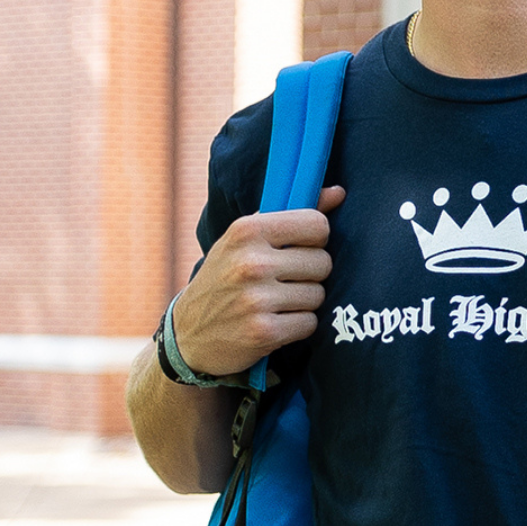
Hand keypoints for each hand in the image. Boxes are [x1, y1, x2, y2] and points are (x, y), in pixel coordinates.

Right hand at [171, 186, 344, 377]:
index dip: (315, 239)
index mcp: (246, 231)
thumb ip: (292, 214)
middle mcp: (251, 263)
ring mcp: (256, 300)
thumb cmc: (225, 277)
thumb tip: (339, 192)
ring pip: (319, 295)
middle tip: (283, 281)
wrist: (187, 333)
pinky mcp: (264, 332)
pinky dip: (298, 326)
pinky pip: (310, 323)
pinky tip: (274, 322)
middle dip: (310, 274)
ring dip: (304, 302)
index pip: (317, 225)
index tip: (299, 248)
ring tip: (277, 302)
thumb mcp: (245, 239)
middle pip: (323, 262)